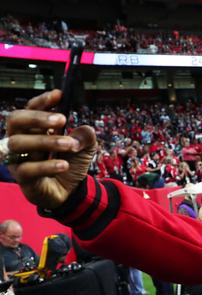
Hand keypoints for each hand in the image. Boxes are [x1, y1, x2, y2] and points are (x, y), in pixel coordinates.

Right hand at [6, 90, 96, 208]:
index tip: (59, 95)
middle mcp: (20, 139)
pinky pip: (27, 169)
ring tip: (70, 145)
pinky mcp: (22, 177)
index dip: (42, 100)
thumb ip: (86, 135)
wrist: (71, 192)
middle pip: (15, 120)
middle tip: (63, 120)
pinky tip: (64, 165)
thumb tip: (80, 130)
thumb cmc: (71, 163)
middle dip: (38, 117)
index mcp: (34, 128)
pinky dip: (47, 166)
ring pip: (19, 143)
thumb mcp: (85, 147)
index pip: (30, 108)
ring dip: (47, 141)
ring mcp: (18, 158)